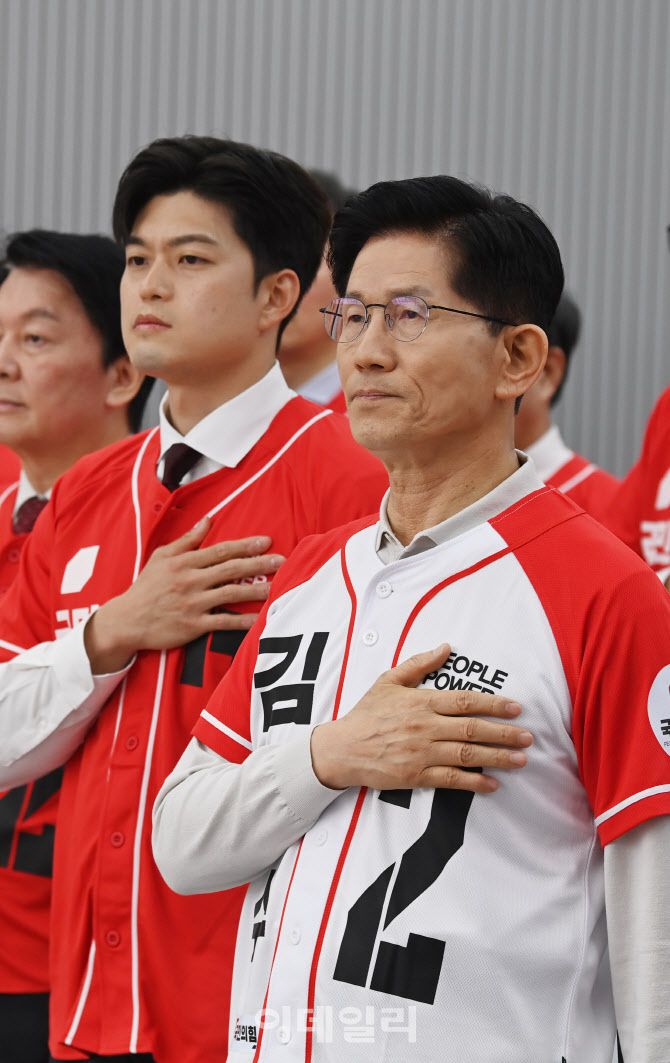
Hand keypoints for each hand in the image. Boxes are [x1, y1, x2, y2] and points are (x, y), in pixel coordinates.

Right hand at [84, 518, 284, 673]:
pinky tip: (260, 618)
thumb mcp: (162, 557)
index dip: (245, 545)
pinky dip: (242, 620)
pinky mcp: (193, 625)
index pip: (221, 550)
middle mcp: (190, 581)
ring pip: (230, 594)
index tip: (266, 542)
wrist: (127, 620)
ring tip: (278, 585)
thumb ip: (188, 540)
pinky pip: (223, 622)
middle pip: (230, 569)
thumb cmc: (146, 587)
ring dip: (256, 589)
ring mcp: (192, 603)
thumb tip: (208, 520)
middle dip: (258, 564)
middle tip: (282, 560)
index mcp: (184, 562)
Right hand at [310, 643, 531, 793]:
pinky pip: (450, 780)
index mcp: (421, 702)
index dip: (494, 704)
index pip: (465, 701)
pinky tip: (492, 785)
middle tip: (528, 737)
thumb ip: (419, 663)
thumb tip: (446, 647)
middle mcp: (425, 727)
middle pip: (472, 728)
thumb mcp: (389, 680)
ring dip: (497, 758)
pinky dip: (474, 783)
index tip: (516, 708)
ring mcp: (421, 753)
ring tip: (520, 760)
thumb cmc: (367, 713)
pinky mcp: (415, 776)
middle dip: (504, 733)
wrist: (342, 748)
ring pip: (467, 754)